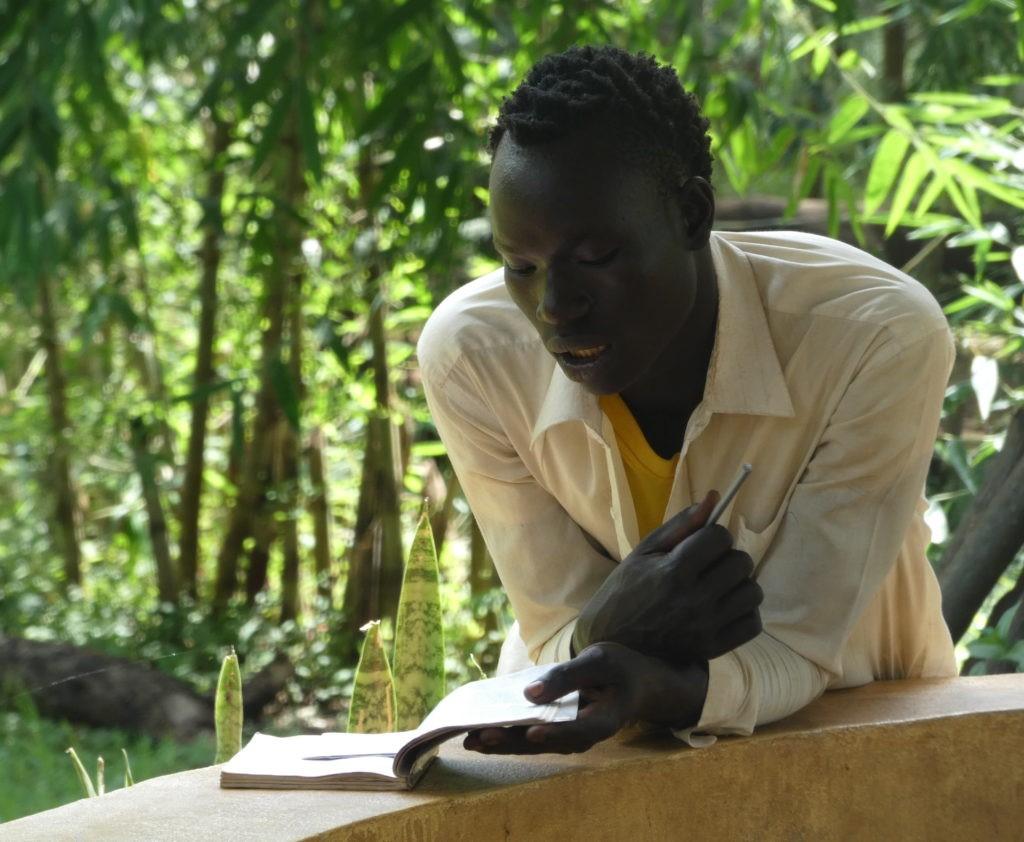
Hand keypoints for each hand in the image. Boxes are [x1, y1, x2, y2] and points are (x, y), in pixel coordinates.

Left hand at [463, 643, 708, 754]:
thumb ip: (567, 676)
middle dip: (511, 741)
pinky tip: (481, 731)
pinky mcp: (556, 730)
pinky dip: (507, 734)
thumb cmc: (620, 668)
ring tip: (470, 739)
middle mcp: (584, 736)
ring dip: (502, 743)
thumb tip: (529, 693)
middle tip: (480, 737)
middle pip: (546, 743)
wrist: (635, 682)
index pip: (577, 731)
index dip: (554, 733)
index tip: (531, 733)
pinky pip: (529, 736)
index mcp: (603, 721)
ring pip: (533, 744)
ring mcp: (569, 736)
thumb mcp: (600, 660)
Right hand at [572, 491, 762, 663]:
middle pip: (741, 562)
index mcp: (674, 570)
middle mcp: (694, 599)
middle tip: (709, 565)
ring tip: (718, 586)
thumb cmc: (626, 590)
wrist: (612, 643)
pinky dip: (745, 611)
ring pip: (752, 591)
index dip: (714, 535)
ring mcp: (706, 626)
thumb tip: (714, 497)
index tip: (702, 543)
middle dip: (728, 556)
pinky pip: (753, 623)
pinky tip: (725, 607)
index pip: (720, 537)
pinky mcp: (714, 647)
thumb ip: (681, 524)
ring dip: (740, 583)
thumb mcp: (644, 551)